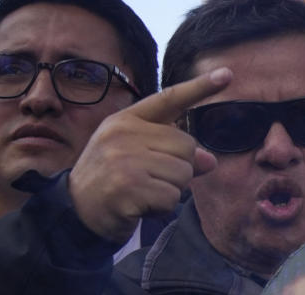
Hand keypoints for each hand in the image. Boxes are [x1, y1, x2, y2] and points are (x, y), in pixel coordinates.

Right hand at [69, 68, 232, 242]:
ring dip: (171, 190)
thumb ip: (175, 154)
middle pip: (187, 145)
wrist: (76, 211)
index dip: (200, 87)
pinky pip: (172, 196)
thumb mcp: (140, 159)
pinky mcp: (129, 186)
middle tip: (149, 180)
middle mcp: (124, 133)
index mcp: (126, 120)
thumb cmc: (113, 182)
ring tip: (142, 192)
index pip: (170, 99)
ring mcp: (125, 158)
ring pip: (183, 173)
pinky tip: (140, 206)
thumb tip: (210, 160)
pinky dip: (163, 207)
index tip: (227, 74)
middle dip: (179, 169)